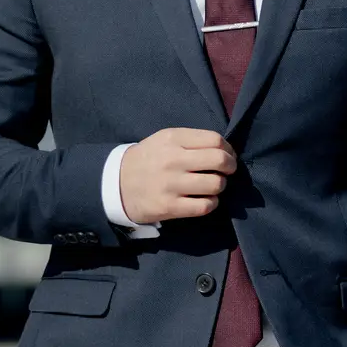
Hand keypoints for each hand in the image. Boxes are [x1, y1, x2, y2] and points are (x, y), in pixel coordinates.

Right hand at [118, 129, 236, 225]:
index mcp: (173, 139)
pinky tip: (205, 200)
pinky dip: (211, 203)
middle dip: (230, 166)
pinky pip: (204, 206)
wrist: (116, 184)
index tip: (228, 155)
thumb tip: (225, 150)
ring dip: (220, 186)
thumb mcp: (164, 140)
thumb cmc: (148, 159)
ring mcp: (171, 185)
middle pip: (219, 160)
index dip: (228, 149)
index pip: (215, 140)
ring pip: (215, 184)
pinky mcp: (169, 207)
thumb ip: (192, 141)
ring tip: (212, 186)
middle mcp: (172, 160)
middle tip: (227, 171)